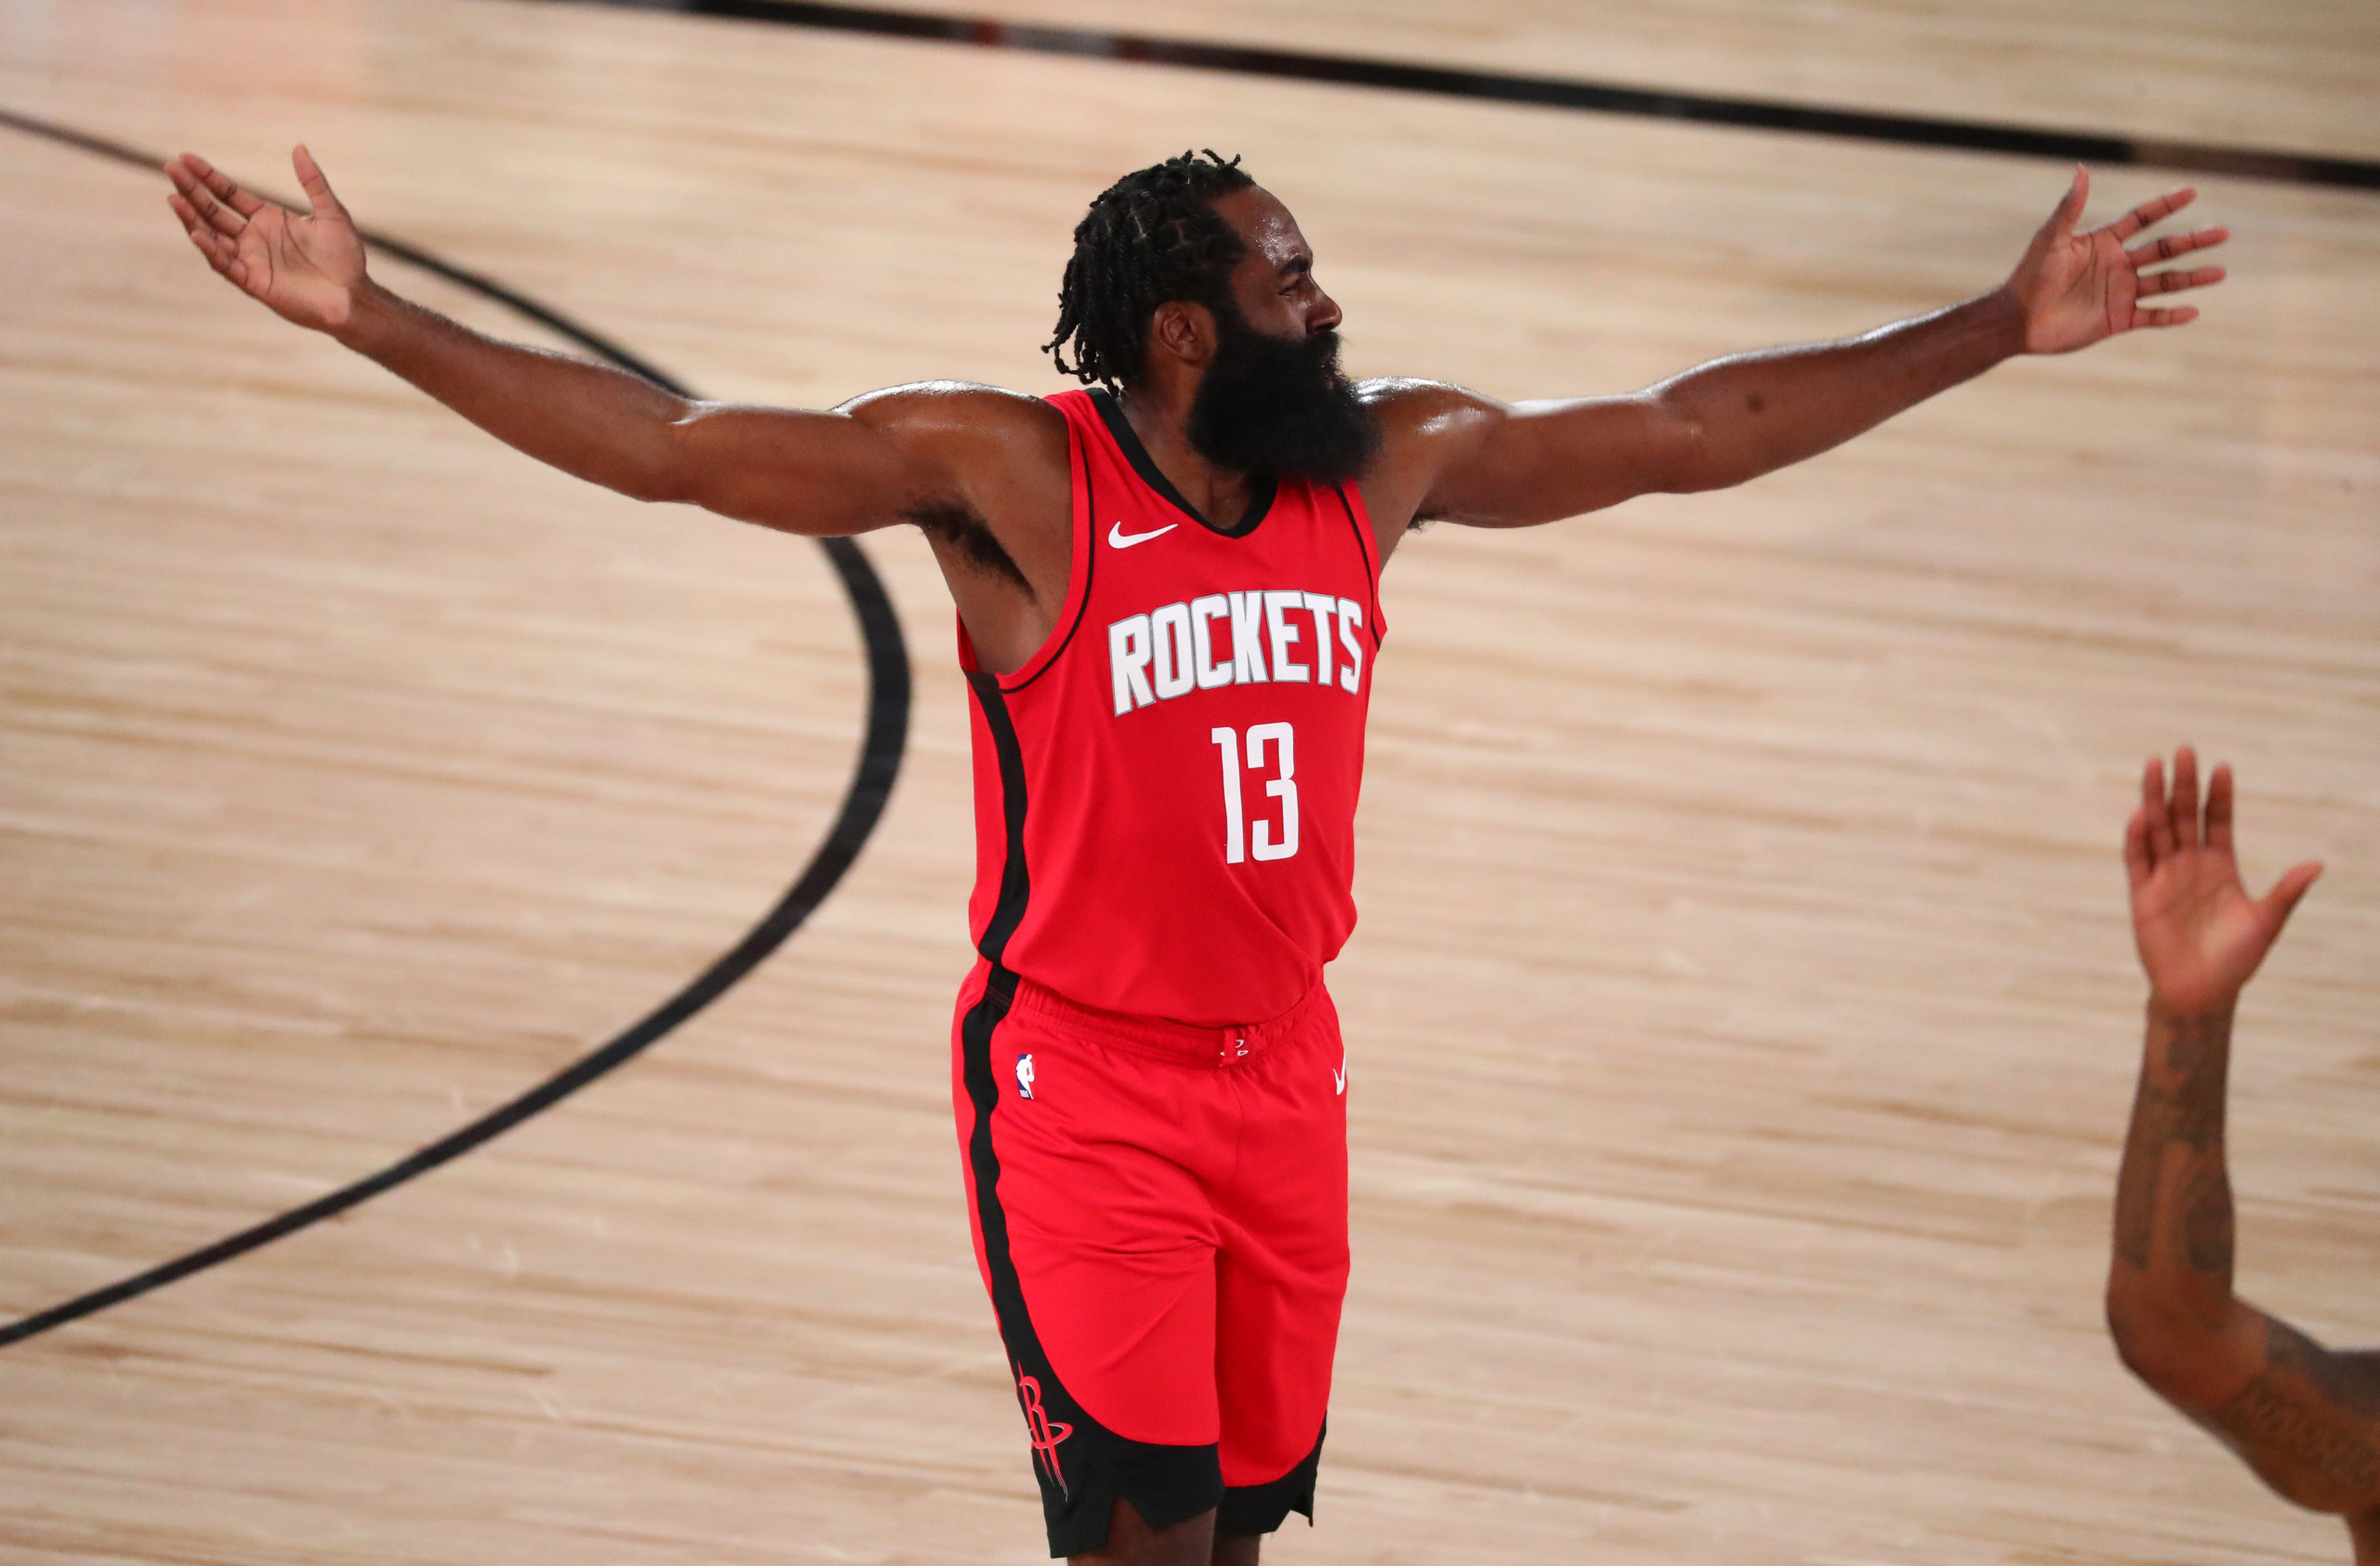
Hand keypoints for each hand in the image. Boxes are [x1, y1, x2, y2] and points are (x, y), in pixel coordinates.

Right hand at [166, 146, 366, 331]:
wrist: (353, 296)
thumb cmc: (345, 257)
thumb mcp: (331, 213)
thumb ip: (313, 182)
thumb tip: (299, 147)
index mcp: (267, 219)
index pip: (229, 194)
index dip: (208, 177)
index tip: (185, 158)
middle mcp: (253, 238)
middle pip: (213, 211)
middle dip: (192, 191)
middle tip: (170, 168)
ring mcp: (251, 260)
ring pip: (212, 236)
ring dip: (192, 218)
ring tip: (173, 197)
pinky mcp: (254, 282)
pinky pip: (226, 265)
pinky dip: (211, 250)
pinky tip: (198, 233)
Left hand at [2003, 167, 2227, 353]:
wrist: (2016, 320)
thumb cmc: (2030, 276)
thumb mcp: (2051, 239)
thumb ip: (2070, 208)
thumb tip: (2081, 169)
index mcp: (2104, 241)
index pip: (2142, 218)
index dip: (2165, 205)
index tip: (2191, 191)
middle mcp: (2117, 264)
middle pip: (2163, 249)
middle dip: (2192, 241)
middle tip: (2223, 233)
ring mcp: (2120, 292)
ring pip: (2165, 283)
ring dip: (2192, 278)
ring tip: (2220, 272)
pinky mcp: (2117, 319)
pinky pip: (2151, 317)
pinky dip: (2171, 316)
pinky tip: (2193, 311)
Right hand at [2124, 748, 2320, 1016]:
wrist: (2201, 992)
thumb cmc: (2236, 960)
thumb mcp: (2266, 922)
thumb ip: (2286, 891)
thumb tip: (2318, 864)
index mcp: (2220, 866)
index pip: (2218, 821)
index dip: (2220, 795)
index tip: (2222, 767)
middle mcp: (2190, 864)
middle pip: (2185, 815)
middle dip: (2184, 784)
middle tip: (2184, 751)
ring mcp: (2165, 877)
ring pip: (2158, 829)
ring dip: (2155, 798)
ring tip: (2154, 766)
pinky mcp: (2143, 895)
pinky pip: (2138, 860)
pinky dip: (2137, 838)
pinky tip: (2140, 815)